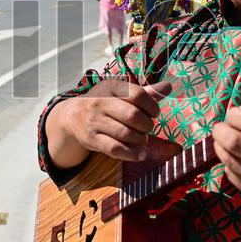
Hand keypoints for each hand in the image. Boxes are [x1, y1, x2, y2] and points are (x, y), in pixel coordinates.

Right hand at [46, 79, 175, 167]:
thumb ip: (145, 92)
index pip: (137, 94)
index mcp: (110, 87)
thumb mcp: (120, 93)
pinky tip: (140, 155)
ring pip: (126, 134)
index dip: (152, 106)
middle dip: (147, 125)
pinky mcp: (91, 139)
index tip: (154, 112)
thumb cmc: (104, 103)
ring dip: (140, 140)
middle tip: (147, 127)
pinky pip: (115, 149)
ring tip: (142, 139)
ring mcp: (94, 121)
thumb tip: (169, 86)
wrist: (72, 116)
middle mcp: (100, 102)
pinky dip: (131, 154)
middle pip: (133, 115)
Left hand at [211, 85, 240, 212]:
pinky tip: (234, 155)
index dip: (236, 115)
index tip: (233, 113)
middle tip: (222, 126)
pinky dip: (227, 161)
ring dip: (220, 145)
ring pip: (229, 159)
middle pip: (235, 143)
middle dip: (221, 130)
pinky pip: (230, 174)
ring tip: (225, 138)